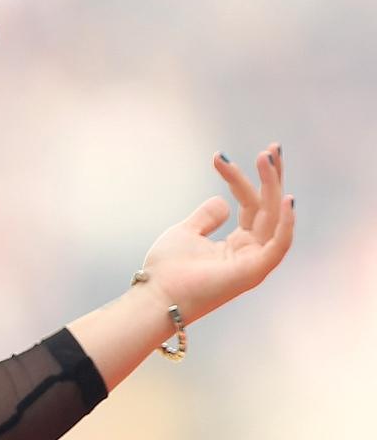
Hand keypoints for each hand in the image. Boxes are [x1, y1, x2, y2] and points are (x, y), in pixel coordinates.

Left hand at [136, 143, 294, 324]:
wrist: (156, 295)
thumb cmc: (168, 269)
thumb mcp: (186, 232)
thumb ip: (207, 216)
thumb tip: (224, 200)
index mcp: (238, 244)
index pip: (251, 206)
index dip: (241, 180)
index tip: (219, 157)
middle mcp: (252, 252)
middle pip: (269, 208)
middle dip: (271, 177)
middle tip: (270, 148)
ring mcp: (255, 262)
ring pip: (274, 218)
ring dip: (273, 186)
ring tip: (266, 158)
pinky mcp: (254, 272)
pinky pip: (279, 244)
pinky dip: (286, 222)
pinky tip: (286, 198)